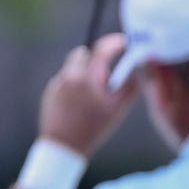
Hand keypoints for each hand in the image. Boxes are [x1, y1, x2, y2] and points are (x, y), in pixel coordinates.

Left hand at [38, 33, 139, 157]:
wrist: (64, 146)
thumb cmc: (93, 128)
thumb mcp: (117, 110)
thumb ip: (130, 87)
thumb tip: (138, 69)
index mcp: (88, 78)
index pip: (102, 48)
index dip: (115, 42)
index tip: (124, 43)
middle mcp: (70, 76)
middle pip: (84, 53)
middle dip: (95, 59)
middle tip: (104, 76)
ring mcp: (58, 83)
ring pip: (73, 66)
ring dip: (84, 72)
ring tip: (90, 96)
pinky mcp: (50, 91)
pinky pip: (65, 79)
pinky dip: (73, 85)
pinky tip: (77, 104)